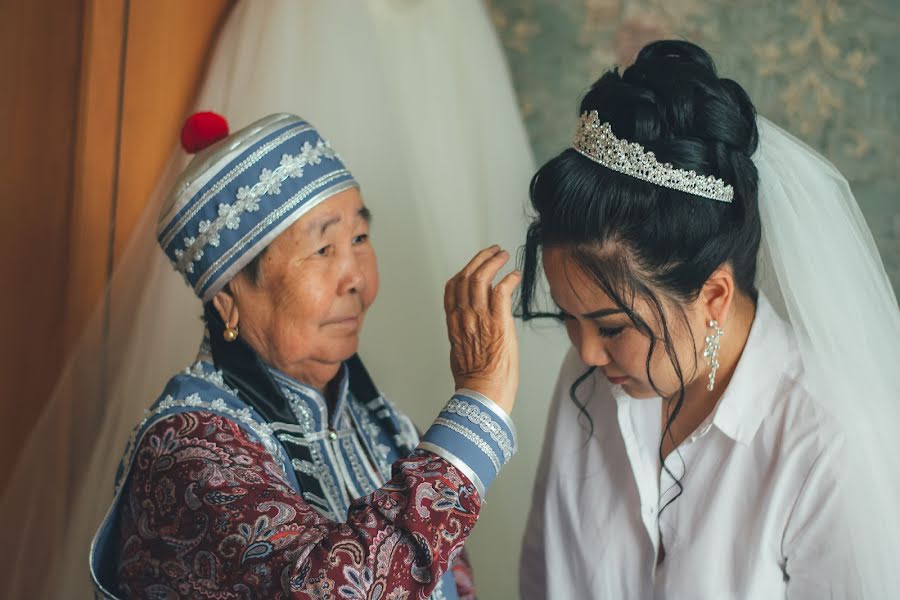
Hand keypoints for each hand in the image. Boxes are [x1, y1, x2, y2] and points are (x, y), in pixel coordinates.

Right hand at [444, 245, 520, 414]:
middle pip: (466, 276)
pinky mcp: (499, 322)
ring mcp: (480, 318)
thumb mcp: (461, 352)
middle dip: (480, 259)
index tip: (473, 265)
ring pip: (481, 278)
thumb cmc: (476, 381)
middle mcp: (464, 317)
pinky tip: (515, 275)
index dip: (463, 270)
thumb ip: (465, 334)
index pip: (452, 288)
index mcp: (454, 323)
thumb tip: (474, 329)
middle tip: (492, 251)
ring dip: (493, 262)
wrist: (483, 394)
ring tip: (503, 256)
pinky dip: (509, 278)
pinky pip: (501, 291)